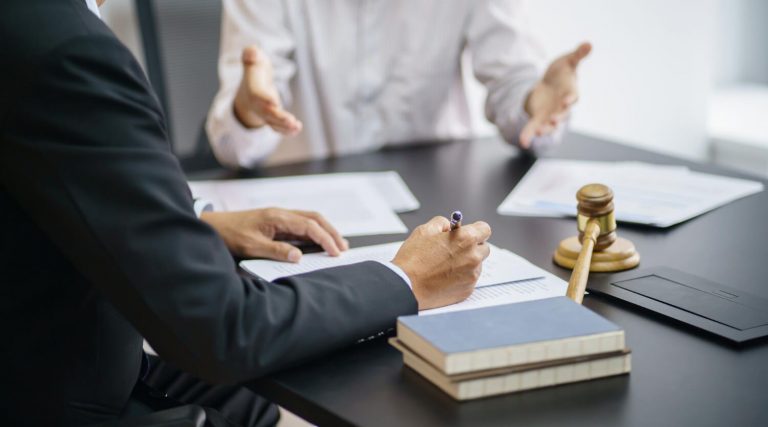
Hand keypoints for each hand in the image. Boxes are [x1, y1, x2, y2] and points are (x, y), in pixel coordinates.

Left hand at [200, 208, 347, 260]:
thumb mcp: (251, 246)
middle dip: (331, 232)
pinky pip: (300, 225)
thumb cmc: (229, 235)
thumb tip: (299, 256)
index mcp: (277, 217)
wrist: (212, 226)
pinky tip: (318, 243)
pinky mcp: (276, 223)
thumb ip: (275, 251)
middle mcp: (281, 214)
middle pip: (314, 218)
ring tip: (337, 244)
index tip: (336, 252)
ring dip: (324, 231)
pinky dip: (313, 233)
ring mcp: (279, 217)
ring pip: (309, 220)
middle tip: (343, 247)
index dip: (325, 239)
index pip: (309, 226)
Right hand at [232, 45, 302, 134]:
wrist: (250, 87)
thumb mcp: (253, 58)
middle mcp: (257, 103)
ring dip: (284, 126)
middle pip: (267, 113)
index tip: (275, 102)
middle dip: (278, 117)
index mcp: (253, 88)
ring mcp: (264, 113)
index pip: (258, 95)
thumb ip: (251, 55)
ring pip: (273, 123)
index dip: (265, 98)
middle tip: (291, 121)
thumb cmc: (255, 68)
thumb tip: (252, 52)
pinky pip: (278, 127)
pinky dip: (287, 130)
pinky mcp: (272, 118)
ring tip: (296, 127)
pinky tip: (297, 129)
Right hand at [392, 217, 491, 309]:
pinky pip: (469, 280)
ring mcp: (472, 276)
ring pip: (477, 265)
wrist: (406, 286)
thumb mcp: (425, 230)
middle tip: (456, 249)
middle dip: (473, 247)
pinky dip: (461, 277)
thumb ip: (442, 223)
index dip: (476, 229)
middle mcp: (473, 257)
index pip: (485, 229)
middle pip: (484, 248)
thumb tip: (450, 227)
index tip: (469, 232)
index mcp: (465, 239)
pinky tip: (445, 277)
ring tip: (446, 266)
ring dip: (467, 263)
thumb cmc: (413, 259)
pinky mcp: (467, 290)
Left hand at [520, 42, 591, 147]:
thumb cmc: (562, 72)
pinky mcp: (539, 119)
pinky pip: (533, 128)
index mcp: (570, 92)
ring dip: (545, 129)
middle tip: (554, 119)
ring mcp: (550, 114)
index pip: (573, 96)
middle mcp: (562, 106)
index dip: (571, 98)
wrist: (550, 83)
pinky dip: (529, 135)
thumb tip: (589, 43)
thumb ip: (578, 55)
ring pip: (549, 125)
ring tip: (539, 133)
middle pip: (562, 114)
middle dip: (558, 117)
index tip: (568, 100)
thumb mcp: (568, 61)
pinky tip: (524, 142)